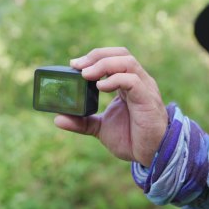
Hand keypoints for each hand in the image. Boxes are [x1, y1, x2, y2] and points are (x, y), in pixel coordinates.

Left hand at [53, 47, 167, 166]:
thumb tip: (57, 119)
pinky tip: (100, 88)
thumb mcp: (100, 128)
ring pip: (127, 61)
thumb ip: (82, 122)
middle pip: (121, 53)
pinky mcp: (148, 99)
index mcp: (128, 83)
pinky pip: (133, 80)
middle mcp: (138, 81)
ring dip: (104, 64)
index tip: (74, 65)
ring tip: (86, 75)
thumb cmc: (132, 139)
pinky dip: (115, 80)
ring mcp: (145, 88)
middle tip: (78, 66)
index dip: (94, 57)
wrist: (151, 155)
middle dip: (97, 56)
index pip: (114, 57)